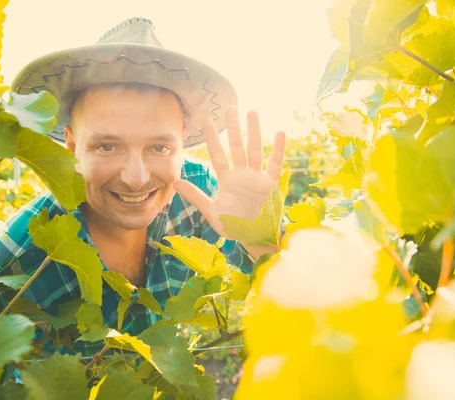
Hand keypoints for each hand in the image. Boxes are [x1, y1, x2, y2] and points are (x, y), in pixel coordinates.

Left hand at [174, 106, 285, 241]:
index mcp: (227, 180)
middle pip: (236, 146)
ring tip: (252, 112)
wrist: (253, 239)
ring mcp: (257, 178)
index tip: (206, 120)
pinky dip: (278, 149)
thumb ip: (196, 197)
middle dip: (233, 128)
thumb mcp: (212, 211)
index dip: (212, 138)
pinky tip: (279, 133)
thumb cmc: (233, 226)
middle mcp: (242, 175)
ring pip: (255, 150)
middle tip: (229, 107)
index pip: (217, 154)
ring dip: (254, 132)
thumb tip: (175, 183)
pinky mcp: (271, 184)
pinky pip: (275, 164)